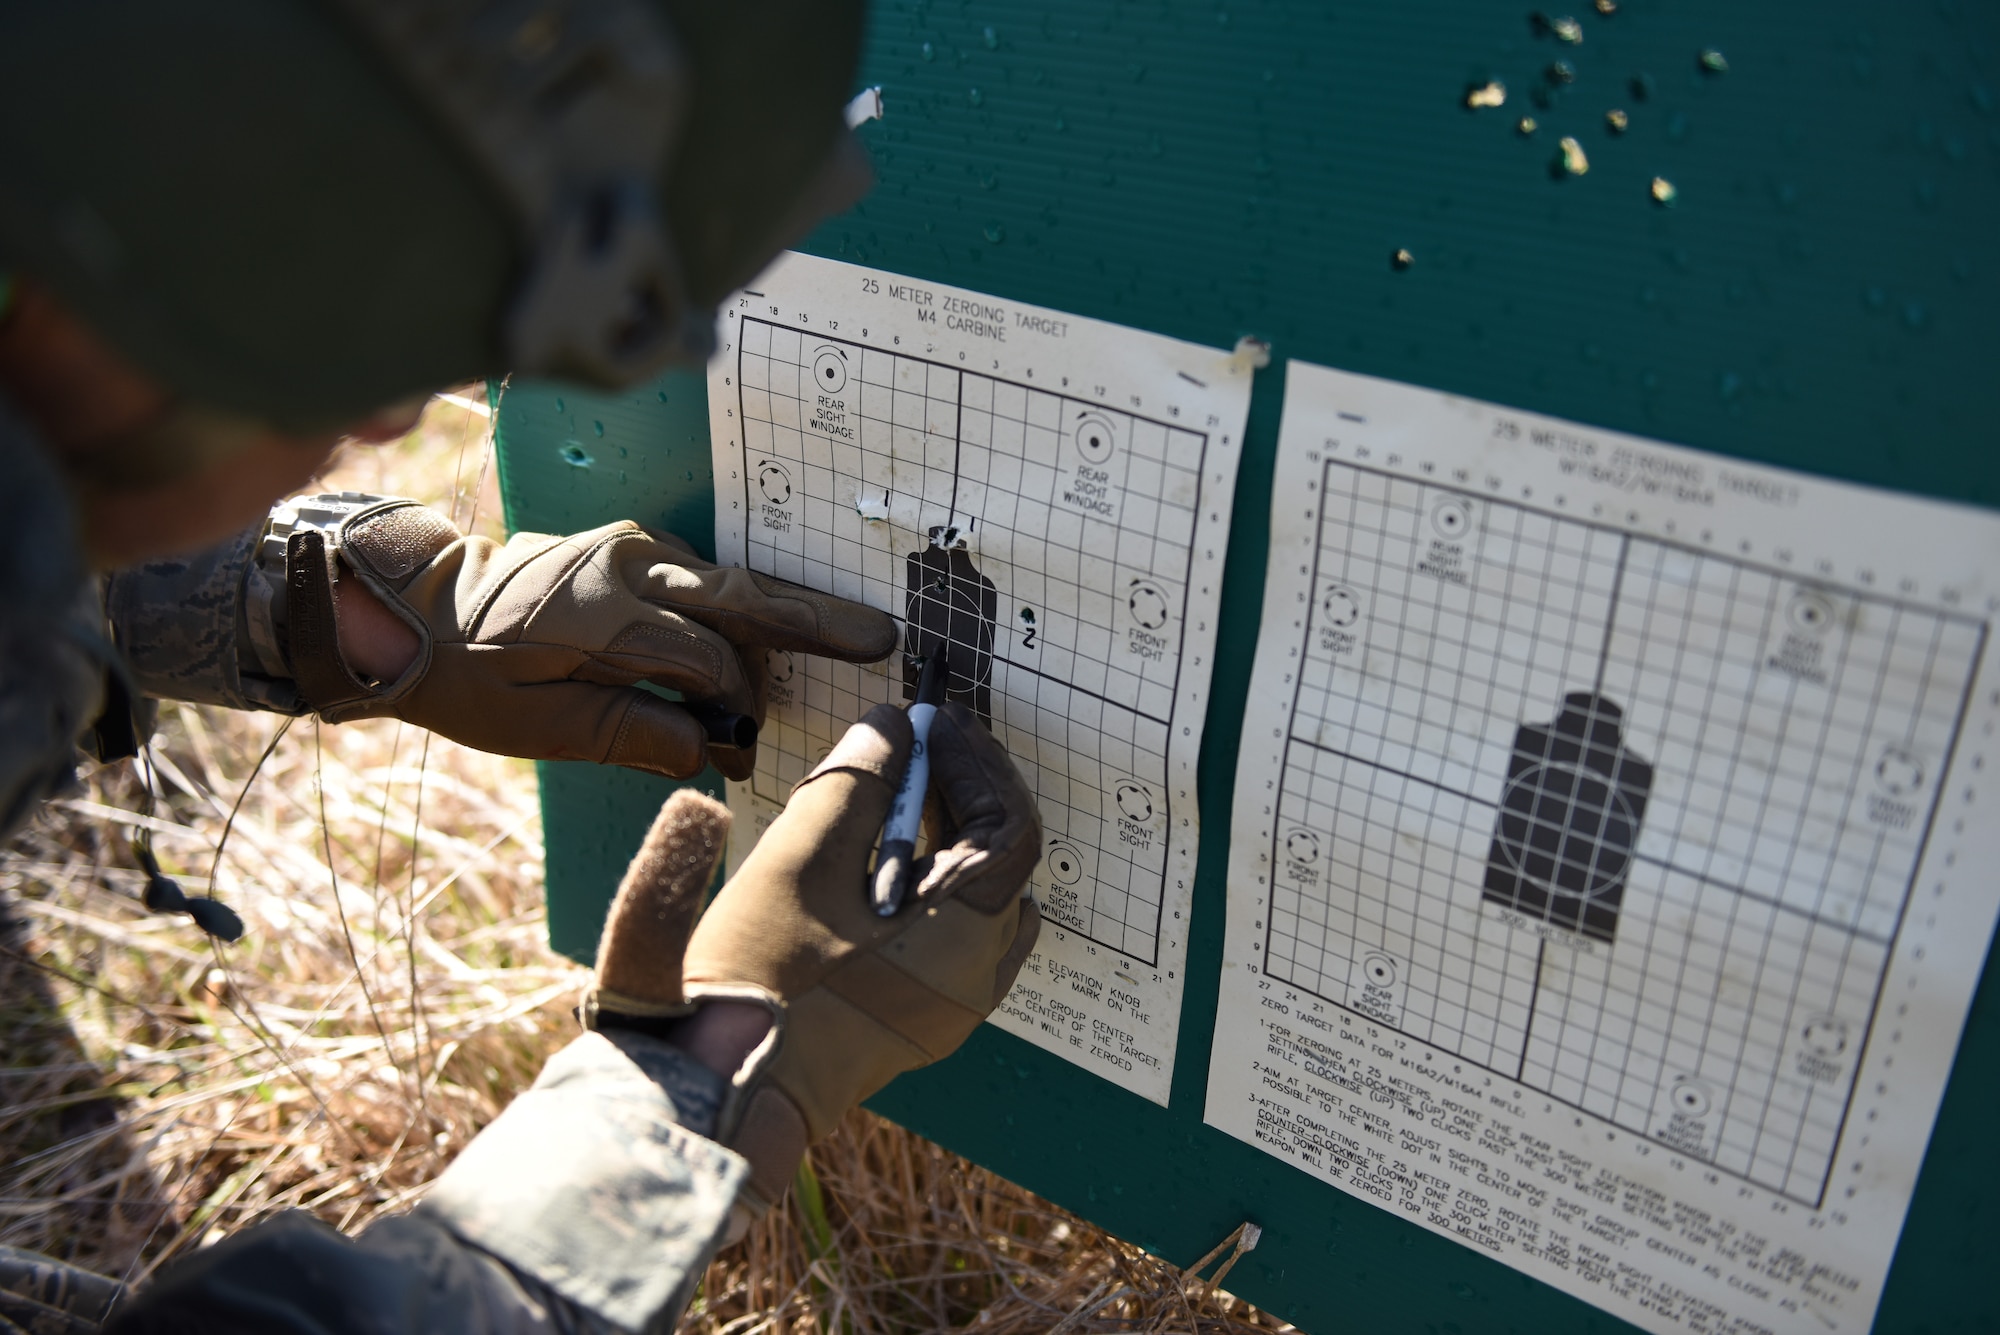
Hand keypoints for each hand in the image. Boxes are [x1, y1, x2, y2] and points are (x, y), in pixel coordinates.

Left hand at [284, 500, 896, 779]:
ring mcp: (633, 548)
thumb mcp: (537, 726)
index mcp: (603, 612)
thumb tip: (704, 751)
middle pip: (741, 597)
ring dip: (781, 618)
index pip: (705, 660)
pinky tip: (774, 636)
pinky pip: (703, 582)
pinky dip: (741, 611)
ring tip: (848, 638)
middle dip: (814, 620)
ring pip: (729, 586)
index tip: (742, 754)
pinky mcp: (633, 550)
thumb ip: (628, 734)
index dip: (735, 709)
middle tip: (879, 639)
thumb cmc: (469, 676)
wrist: (417, 607)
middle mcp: (627, 564)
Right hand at [588, 702, 1041, 1218]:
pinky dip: (921, 883)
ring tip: (885, 793)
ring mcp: (947, 1007)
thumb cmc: (760, 984)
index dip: (976, 764)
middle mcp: (975, 978)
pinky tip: (868, 860)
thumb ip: (856, 782)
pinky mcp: (912, 1020)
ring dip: (939, 837)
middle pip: (996, 861)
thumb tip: (891, 729)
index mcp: (967, 938)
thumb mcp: (803, 859)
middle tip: (907, 746)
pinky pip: (945, 933)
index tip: (930, 723)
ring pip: (972, 898)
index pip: (1010, 827)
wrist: (719, 1095)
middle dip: (957, 794)